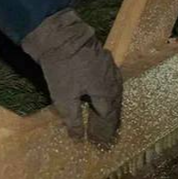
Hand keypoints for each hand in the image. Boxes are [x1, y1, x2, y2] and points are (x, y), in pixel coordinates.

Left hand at [21, 9, 122, 145]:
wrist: (61, 35)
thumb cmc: (62, 68)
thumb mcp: (63, 97)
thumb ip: (73, 118)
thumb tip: (78, 138)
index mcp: (106, 93)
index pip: (108, 118)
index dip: (104, 131)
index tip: (100, 142)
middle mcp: (114, 83)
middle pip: (115, 107)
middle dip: (110, 122)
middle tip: (107, 136)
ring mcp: (112, 71)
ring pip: (116, 95)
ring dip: (112, 109)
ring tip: (108, 119)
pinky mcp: (107, 62)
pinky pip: (114, 83)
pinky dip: (111, 95)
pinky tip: (107, 96)